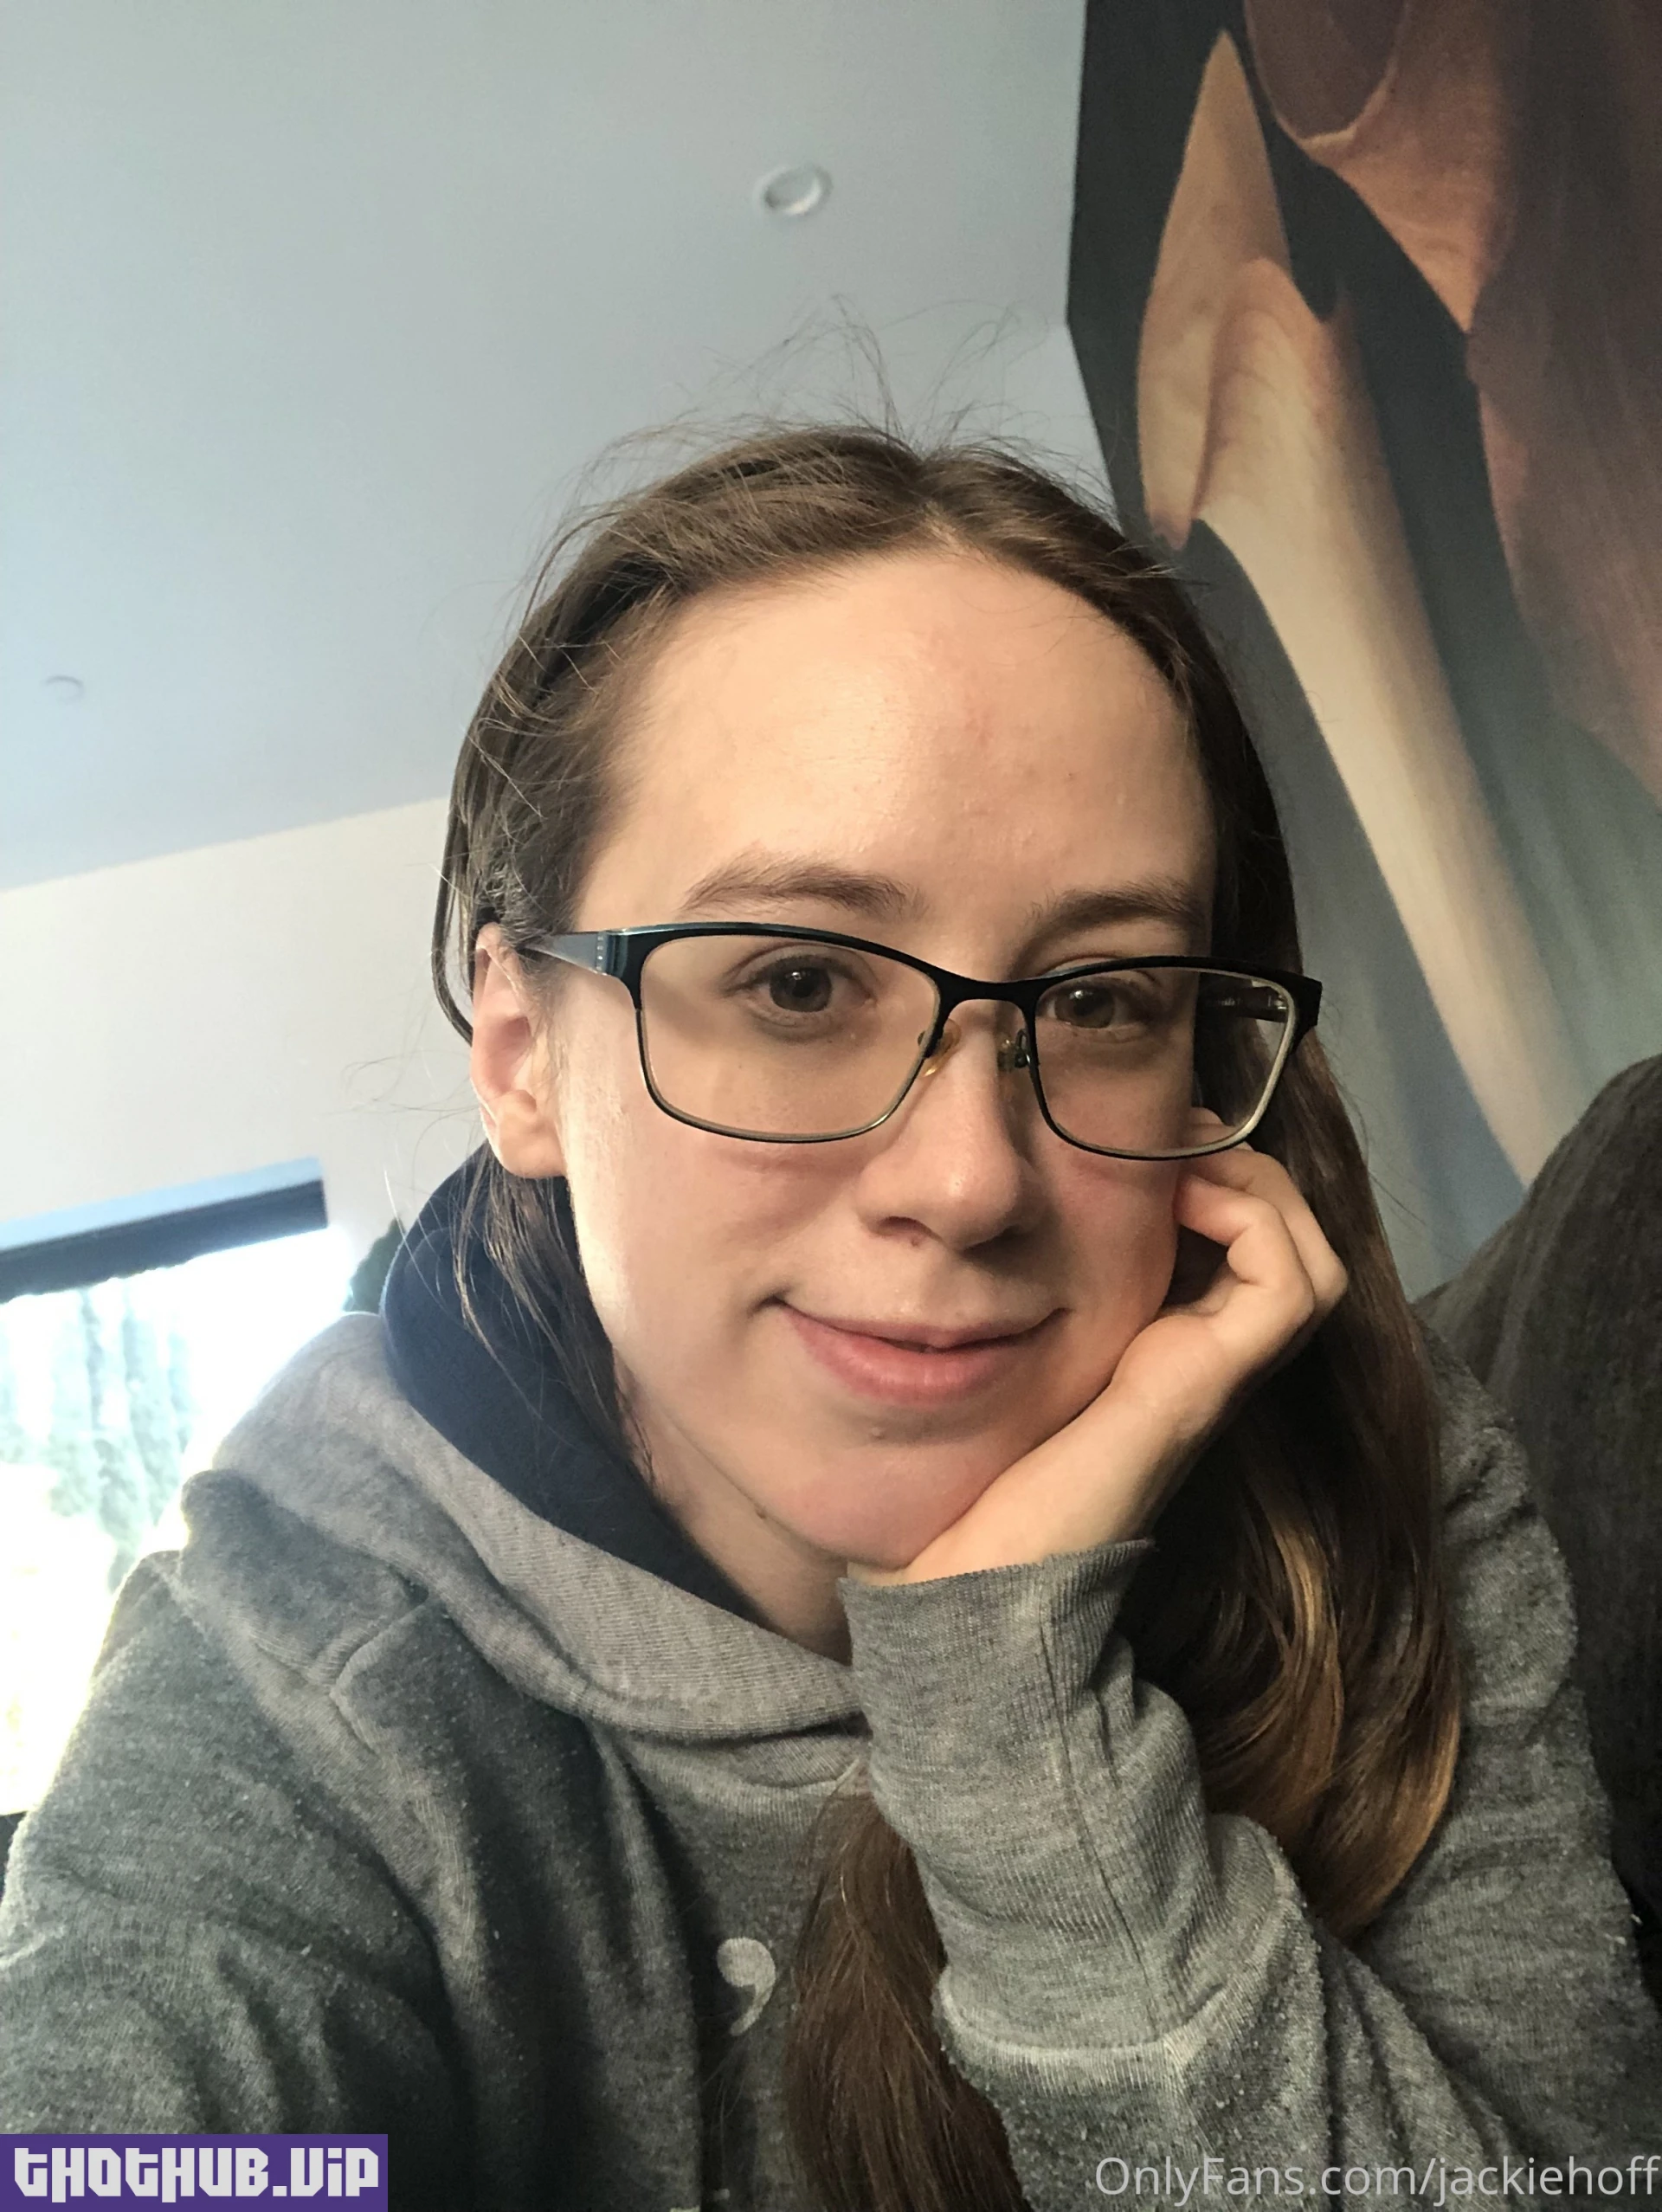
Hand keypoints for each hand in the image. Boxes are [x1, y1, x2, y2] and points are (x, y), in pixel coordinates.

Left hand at [850, 1120, 1347, 1584]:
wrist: (966, 1575)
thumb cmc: (962, 1478)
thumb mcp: (997, 1363)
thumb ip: (1004, 1309)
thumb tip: (959, 1228)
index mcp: (1160, 1356)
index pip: (1241, 1253)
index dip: (1218, 1182)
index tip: (1152, 1142)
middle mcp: (1199, 1365)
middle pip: (1294, 1250)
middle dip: (1247, 1171)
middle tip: (1174, 1137)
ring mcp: (1209, 1376)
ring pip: (1310, 1263)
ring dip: (1261, 1190)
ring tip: (1186, 1163)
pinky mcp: (1200, 1385)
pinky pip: (1287, 1285)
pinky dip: (1254, 1223)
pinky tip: (1183, 1200)